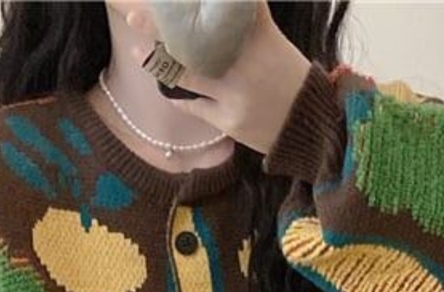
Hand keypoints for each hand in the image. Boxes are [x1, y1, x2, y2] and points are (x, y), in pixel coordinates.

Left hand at [121, 1, 311, 156]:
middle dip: (159, 29)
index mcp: (258, 36)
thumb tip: (221, 5)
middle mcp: (244, 63)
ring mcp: (235, 94)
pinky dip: (178, 94)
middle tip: (134, 15)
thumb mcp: (273, 41)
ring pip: (186, 75)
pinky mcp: (229, 121)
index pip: (221, 11)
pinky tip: (168, 87)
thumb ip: (249, 21)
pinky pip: (193, 105)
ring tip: (139, 52)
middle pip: (192, 42)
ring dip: (159, 64)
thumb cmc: (288, 78)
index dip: (191, 5)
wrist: (309, 127)